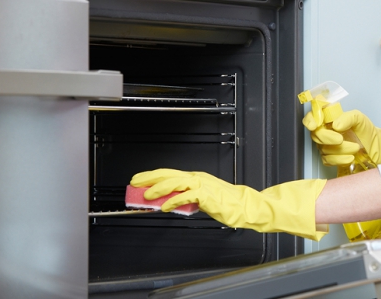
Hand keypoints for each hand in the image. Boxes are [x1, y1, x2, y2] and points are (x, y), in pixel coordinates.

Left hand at [130, 169, 327, 240]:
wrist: (246, 206)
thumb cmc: (227, 203)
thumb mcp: (201, 200)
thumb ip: (185, 199)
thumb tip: (166, 202)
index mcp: (196, 177)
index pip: (170, 173)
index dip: (153, 176)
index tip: (139, 180)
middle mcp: (197, 178)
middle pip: (169, 174)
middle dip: (150, 178)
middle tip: (135, 183)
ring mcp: (202, 185)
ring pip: (175, 182)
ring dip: (158, 188)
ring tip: (146, 196)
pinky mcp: (207, 195)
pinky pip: (186, 195)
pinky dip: (174, 200)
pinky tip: (165, 206)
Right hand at [303, 109, 380, 165]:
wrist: (375, 149)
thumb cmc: (366, 132)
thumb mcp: (360, 119)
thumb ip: (348, 118)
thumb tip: (335, 125)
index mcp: (329, 118)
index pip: (312, 116)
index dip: (310, 120)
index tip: (314, 126)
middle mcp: (325, 131)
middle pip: (316, 134)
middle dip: (327, 138)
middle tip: (340, 139)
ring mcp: (326, 145)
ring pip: (323, 149)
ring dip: (340, 150)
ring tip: (356, 148)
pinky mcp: (330, 158)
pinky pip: (328, 160)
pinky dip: (339, 160)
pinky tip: (350, 158)